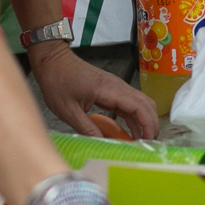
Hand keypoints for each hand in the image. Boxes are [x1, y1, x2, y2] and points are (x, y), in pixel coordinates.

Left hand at [30, 41, 158, 138]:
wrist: (53, 60)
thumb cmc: (58, 80)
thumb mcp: (68, 111)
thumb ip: (87, 128)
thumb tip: (103, 144)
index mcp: (109, 89)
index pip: (139, 107)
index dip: (148, 124)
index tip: (148, 141)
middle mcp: (118, 86)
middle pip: (146, 105)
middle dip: (151, 124)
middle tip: (148, 144)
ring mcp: (116, 87)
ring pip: (140, 104)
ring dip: (144, 121)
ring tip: (141, 141)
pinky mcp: (112, 90)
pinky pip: (129, 104)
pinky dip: (134, 118)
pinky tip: (130, 132)